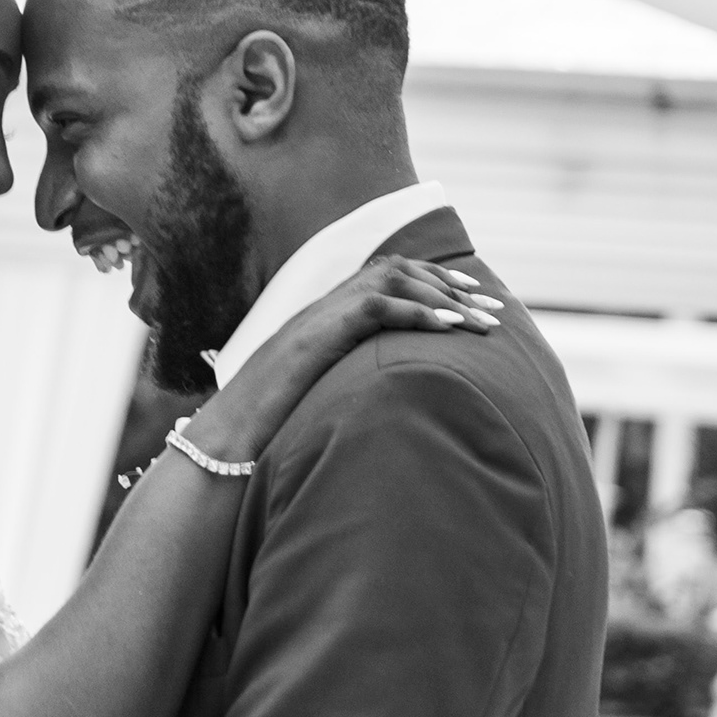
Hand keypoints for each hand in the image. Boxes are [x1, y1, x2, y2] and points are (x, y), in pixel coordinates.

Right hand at [187, 253, 499, 465]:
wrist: (222, 445)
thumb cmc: (265, 435)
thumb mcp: (317, 402)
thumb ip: (349, 387)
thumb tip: (389, 403)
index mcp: (324, 321)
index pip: (387, 281)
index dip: (434, 287)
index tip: (473, 305)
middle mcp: (321, 310)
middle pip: (398, 271)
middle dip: (451, 287)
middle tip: (494, 310)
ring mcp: (316, 319)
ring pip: (392, 280)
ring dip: (443, 298)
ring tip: (482, 320)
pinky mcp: (314, 336)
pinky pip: (374, 307)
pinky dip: (416, 313)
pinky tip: (449, 328)